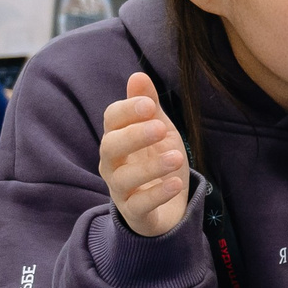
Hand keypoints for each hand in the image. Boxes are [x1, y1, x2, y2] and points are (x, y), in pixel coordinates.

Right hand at [99, 72, 190, 237]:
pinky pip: (139, 206)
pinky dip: (157, 194)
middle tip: (159, 127)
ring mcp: (121, 190)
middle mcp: (113, 164)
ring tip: (177, 156)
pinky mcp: (134, 213)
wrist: (166, 205)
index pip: (112, 121)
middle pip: (110, 147)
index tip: (148, 104)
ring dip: (150, 166)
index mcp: (118, 139)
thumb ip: (148, 106)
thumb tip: (138, 75)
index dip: (127, 111)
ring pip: (124, 178)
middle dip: (134, 136)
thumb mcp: (158, 130)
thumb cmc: (157, 160)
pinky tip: (175, 184)